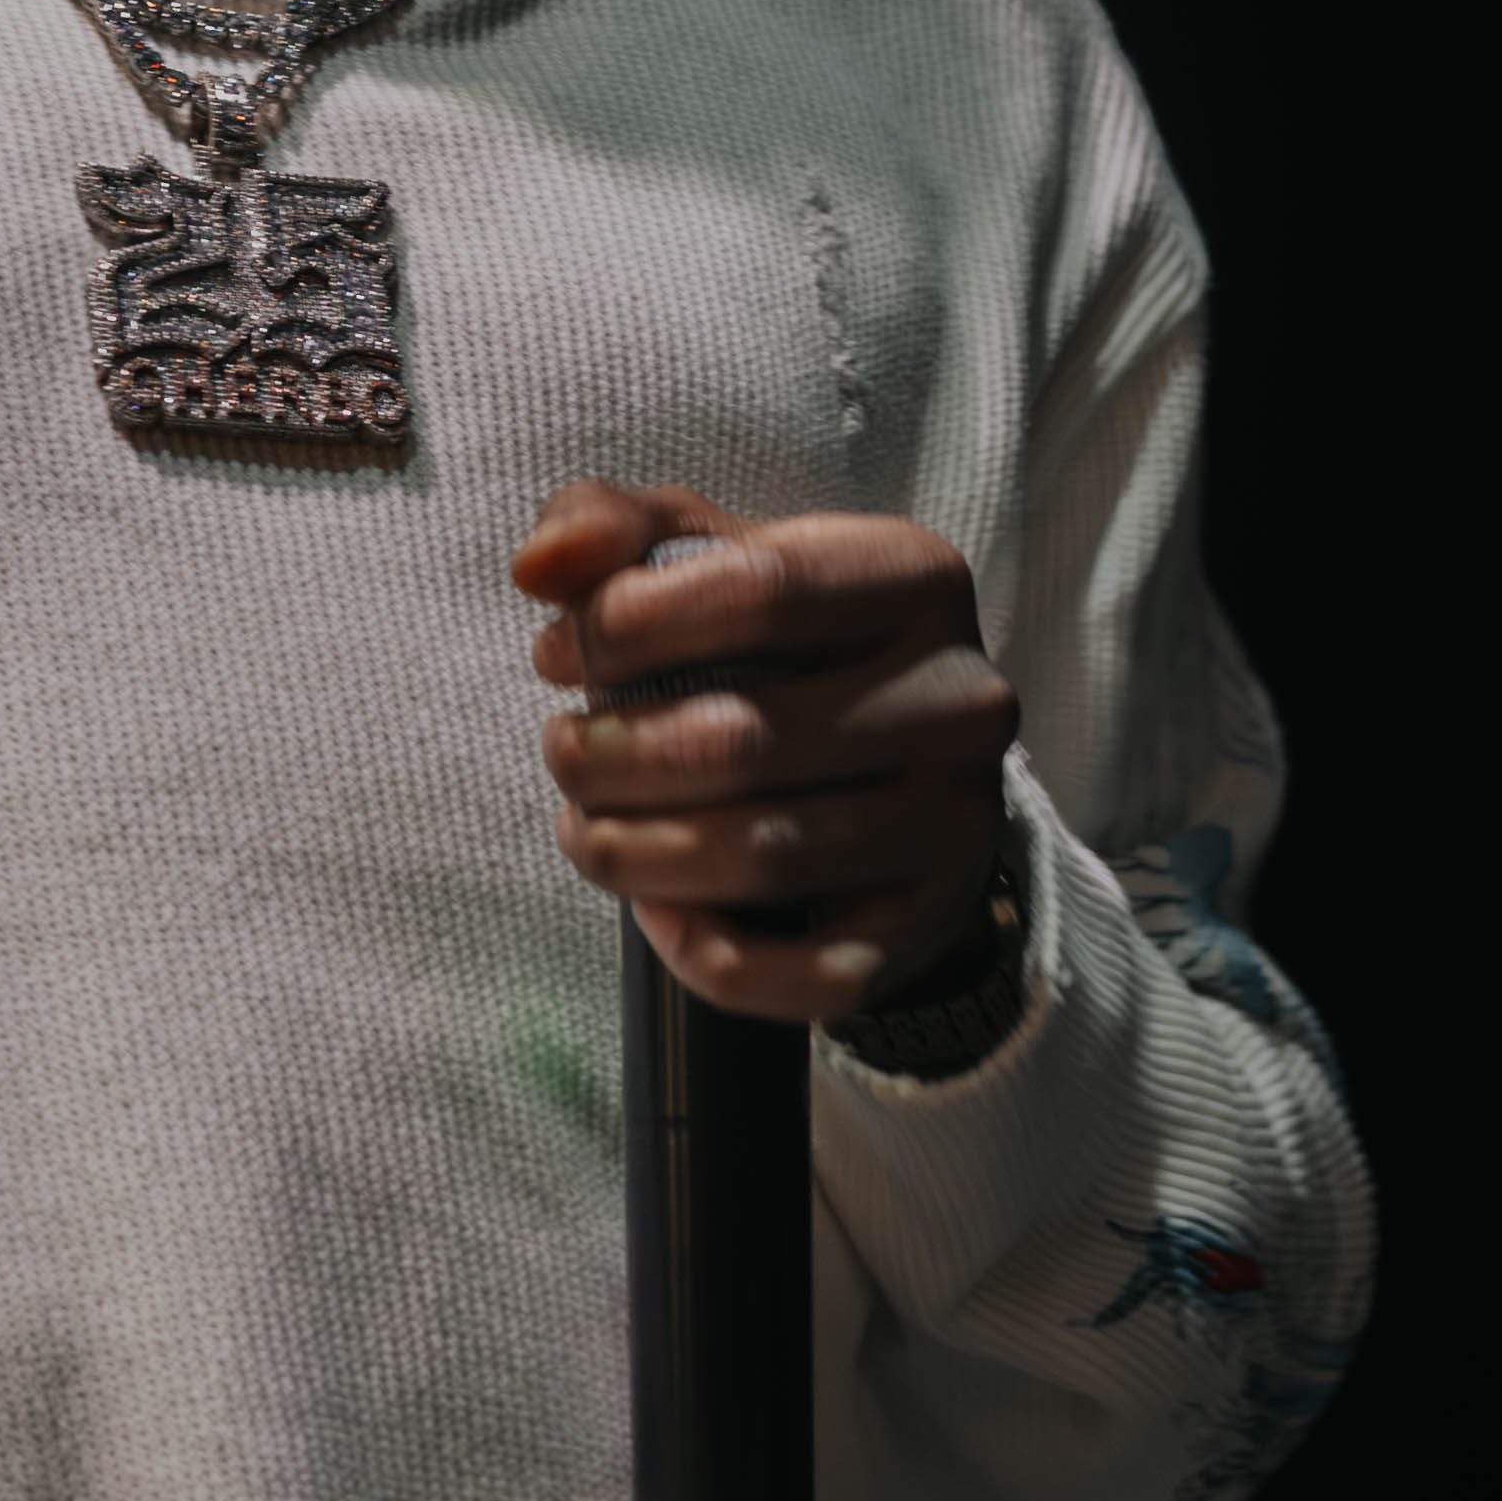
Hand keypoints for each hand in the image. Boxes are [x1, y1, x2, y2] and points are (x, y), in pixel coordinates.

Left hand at [514, 479, 1017, 1026]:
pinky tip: (655, 913)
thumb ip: (613, 525)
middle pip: (744, 739)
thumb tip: (540, 568)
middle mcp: (960, 701)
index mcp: (916, 580)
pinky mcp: (929, 926)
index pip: (761, 588)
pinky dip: (703, 953)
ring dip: (631, 852)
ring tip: (584, 827)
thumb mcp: (708, 554)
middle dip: (607, 754)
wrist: (898, 767)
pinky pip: (806, 975)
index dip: (629, 623)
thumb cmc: (781, 645)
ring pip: (762, 858)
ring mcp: (957, 822)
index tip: (565, 651)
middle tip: (561, 750)